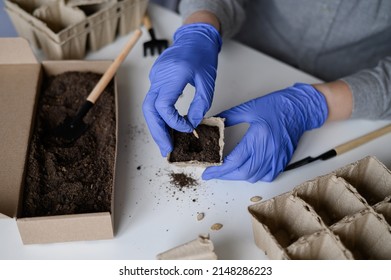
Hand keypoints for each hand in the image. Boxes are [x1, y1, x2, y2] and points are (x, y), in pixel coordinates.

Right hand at [142, 23, 221, 156]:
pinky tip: (166, 127)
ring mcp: (155, 77)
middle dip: (157, 132)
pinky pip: (153, 101)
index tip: (186, 129)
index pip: (164, 106)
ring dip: (156, 127)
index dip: (173, 122)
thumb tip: (191, 125)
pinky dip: (158, 116)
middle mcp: (160, 76)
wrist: (195, 38)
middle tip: (166, 149)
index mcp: (174, 74)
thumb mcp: (208, 82)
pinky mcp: (155, 79)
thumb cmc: (203, 56)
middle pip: (150, 109)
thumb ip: (200, 105)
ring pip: (148, 107)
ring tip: (165, 143)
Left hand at [202, 83, 328, 181]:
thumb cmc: (278, 106)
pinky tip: (247, 170)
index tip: (208, 172)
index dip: (219, 169)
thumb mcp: (249, 108)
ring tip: (227, 171)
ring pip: (254, 177)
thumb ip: (229, 117)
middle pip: (243, 172)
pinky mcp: (282, 161)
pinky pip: (267, 176)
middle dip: (225, 176)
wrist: (300, 108)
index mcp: (258, 137)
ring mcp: (277, 158)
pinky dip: (254, 176)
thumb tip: (215, 122)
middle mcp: (268, 150)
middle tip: (214, 173)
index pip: (234, 160)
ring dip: (238, 176)